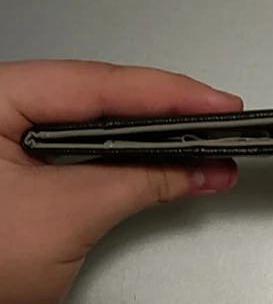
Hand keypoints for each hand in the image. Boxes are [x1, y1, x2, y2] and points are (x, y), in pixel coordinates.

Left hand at [0, 60, 241, 303]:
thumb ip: (137, 182)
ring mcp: (7, 144)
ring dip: (151, 142)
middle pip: (96, 99)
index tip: (216, 105)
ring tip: (203, 147)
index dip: (166, 94)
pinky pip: (84, 155)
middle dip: (165, 116)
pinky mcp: (19, 174)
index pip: (93, 85)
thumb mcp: (66, 218)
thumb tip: (194, 167)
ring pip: (93, 127)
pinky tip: (163, 165)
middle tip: (220, 124)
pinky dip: (126, 164)